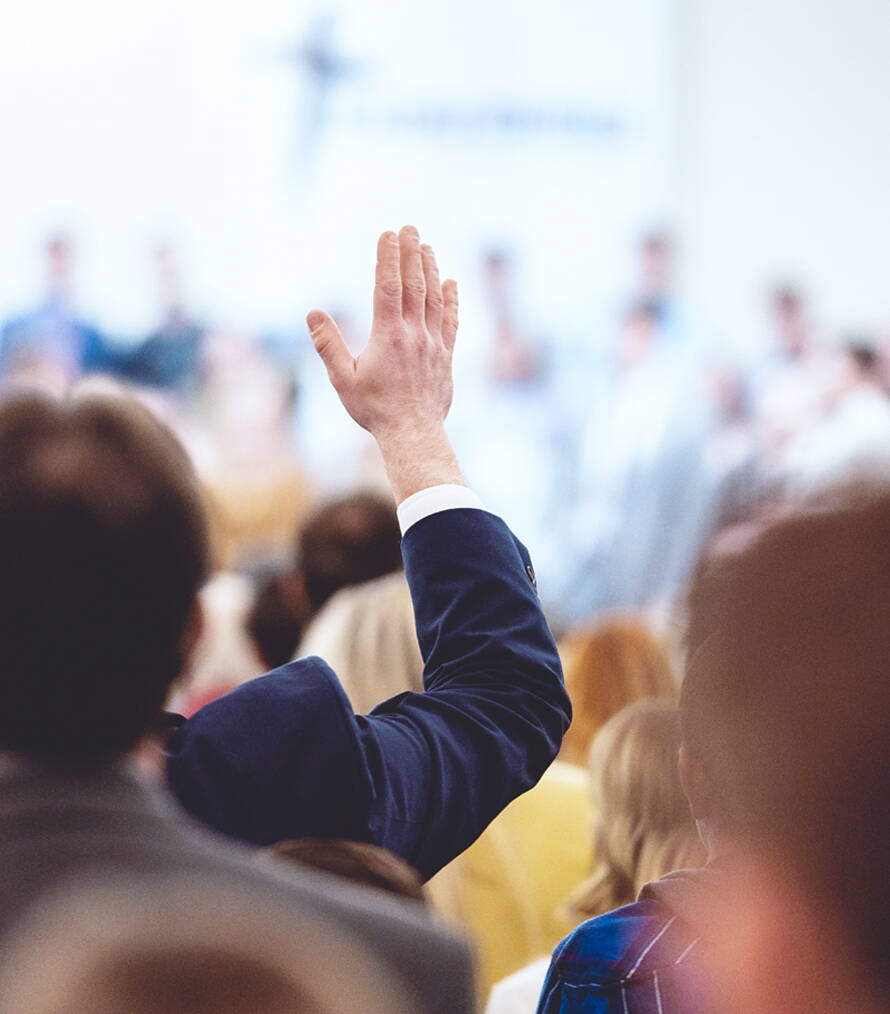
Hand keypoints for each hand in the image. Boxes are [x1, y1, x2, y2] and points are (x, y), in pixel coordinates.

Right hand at [307, 226, 457, 442]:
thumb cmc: (374, 409)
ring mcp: (433, 344)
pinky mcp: (445, 357)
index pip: (388, 286)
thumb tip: (313, 313)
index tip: (387, 234)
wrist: (413, 434)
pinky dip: (450, 300)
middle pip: (414, 285)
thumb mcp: (343, 379)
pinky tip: (450, 283)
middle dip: (411, 253)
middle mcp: (414, 334)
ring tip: (427, 247)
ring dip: (430, 270)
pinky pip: (450, 321)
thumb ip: (328, 344)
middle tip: (410, 228)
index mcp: (388, 336)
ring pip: (434, 299)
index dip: (388, 257)